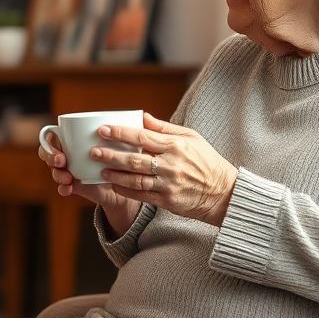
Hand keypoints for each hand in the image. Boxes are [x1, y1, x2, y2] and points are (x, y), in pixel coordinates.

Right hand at [38, 133, 141, 236]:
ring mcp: (69, 169)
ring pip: (54, 169)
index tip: (61, 150)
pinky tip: (68, 189)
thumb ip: (129, 129)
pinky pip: (62, 186)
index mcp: (75, 139)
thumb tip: (144, 115)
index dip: (50, 142)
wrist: (125, 183)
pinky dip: (63, 188)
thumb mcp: (124, 142)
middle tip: (62, 162)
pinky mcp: (73, 185)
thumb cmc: (124, 156)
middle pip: (48, 152)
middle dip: (51, 157)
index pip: (52, 136)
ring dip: (57, 174)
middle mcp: (69, 153)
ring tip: (67, 178)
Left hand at [92, 113, 237, 226]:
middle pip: (134, 159)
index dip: (120, 134)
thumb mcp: (191, 137)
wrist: (224, 193)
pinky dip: (125, 190)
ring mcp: (168, 184)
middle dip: (110, 155)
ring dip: (115, 175)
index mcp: (175, 146)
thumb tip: (142, 117)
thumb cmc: (206, 161)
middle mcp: (170, 165)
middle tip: (94, 151)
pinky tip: (113, 185)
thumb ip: (164, 128)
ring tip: (100, 169)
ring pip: (134, 179)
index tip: (103, 130)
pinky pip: (141, 195)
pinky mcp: (167, 201)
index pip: (142, 138)